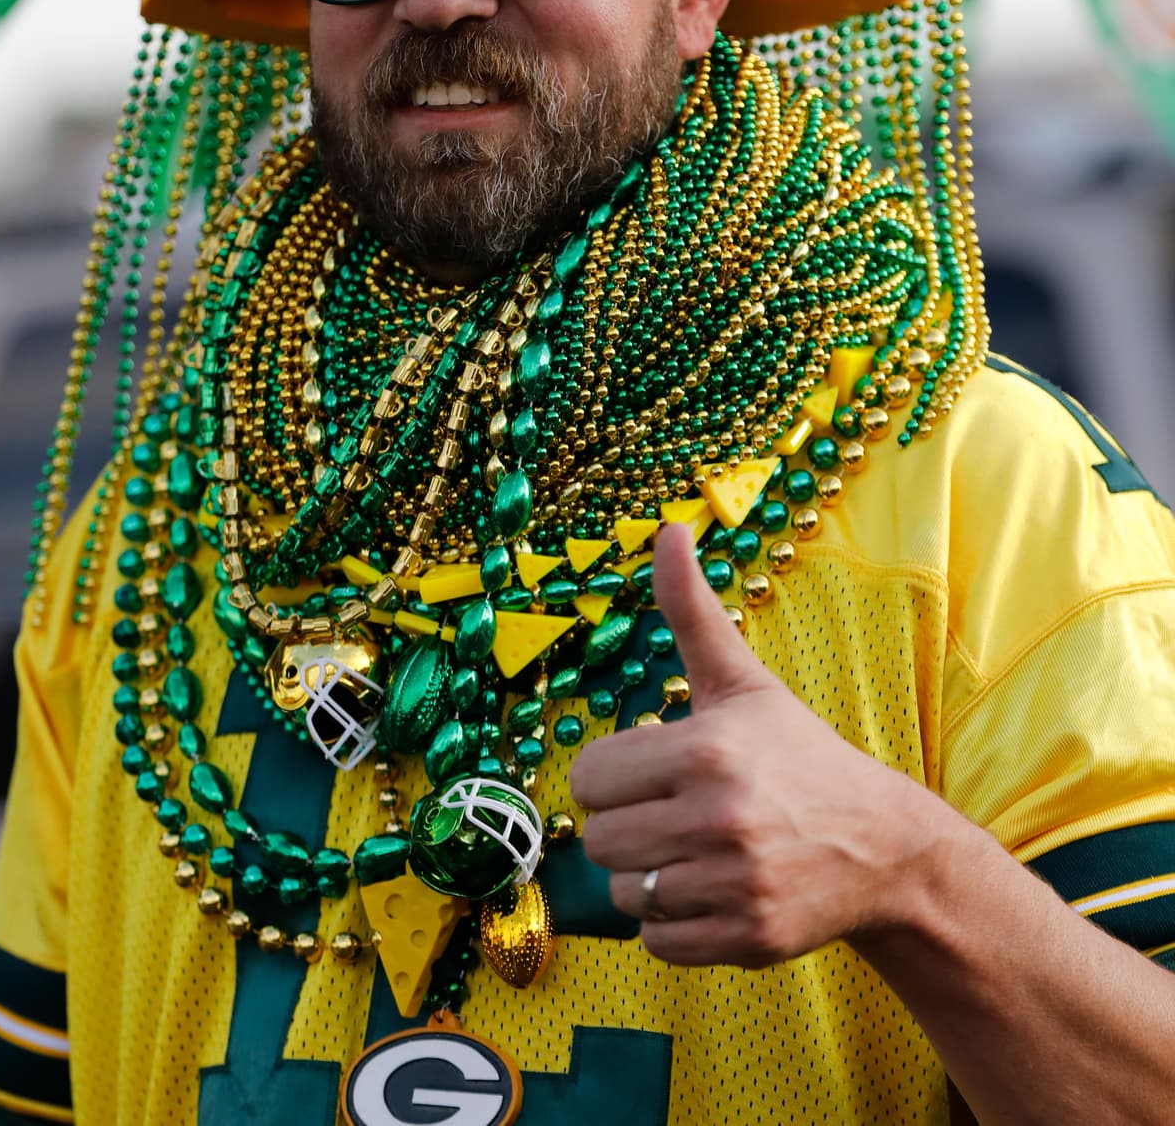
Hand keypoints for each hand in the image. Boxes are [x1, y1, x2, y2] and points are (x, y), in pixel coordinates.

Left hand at [569, 522, 950, 966]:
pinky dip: (674, 924)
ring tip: (697, 851)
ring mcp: (735, 884)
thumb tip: (667, 529)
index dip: (614, 774)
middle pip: (600, 840)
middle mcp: (719, 817)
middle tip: (675, 813)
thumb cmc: (797, 755)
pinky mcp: (748, 938)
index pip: (591, 778)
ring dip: (651, 877)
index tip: (651, 770)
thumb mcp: (742, 680)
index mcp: (706, 749)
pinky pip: (658, 941)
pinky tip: (712, 890)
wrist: (881, 845)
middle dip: (629, 826)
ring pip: (626, 894)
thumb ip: (692, 608)